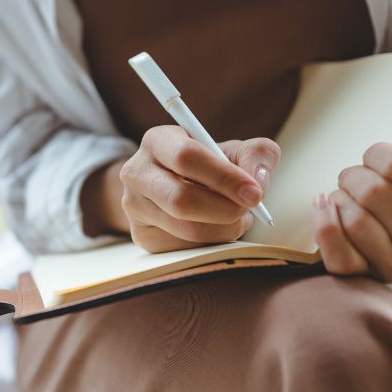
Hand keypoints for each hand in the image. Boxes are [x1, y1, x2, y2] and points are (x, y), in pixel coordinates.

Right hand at [119, 125, 280, 252]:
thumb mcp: (236, 151)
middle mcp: (137, 172)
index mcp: (158, 141)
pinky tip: (217, 228)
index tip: (255, 192)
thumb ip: (257, 154)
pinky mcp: (142, 236)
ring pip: (187, 230)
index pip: (186, 157)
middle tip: (250, 209)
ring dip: (224, 228)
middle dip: (225, 209)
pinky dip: (213, 243)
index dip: (224, 177)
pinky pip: (186, 250)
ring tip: (237, 216)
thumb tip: (257, 180)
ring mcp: (135, 207)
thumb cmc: (212, 166)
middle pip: (181, 200)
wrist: (181, 185)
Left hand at [311, 135, 391, 282]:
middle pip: (373, 193)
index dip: (380, 154)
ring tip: (348, 194)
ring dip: (341, 197)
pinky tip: (324, 206)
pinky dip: (325, 224)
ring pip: (354, 221)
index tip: (381, 158)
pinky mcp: (368, 278)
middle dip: (356, 174)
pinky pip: (338, 255)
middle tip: (359, 176)